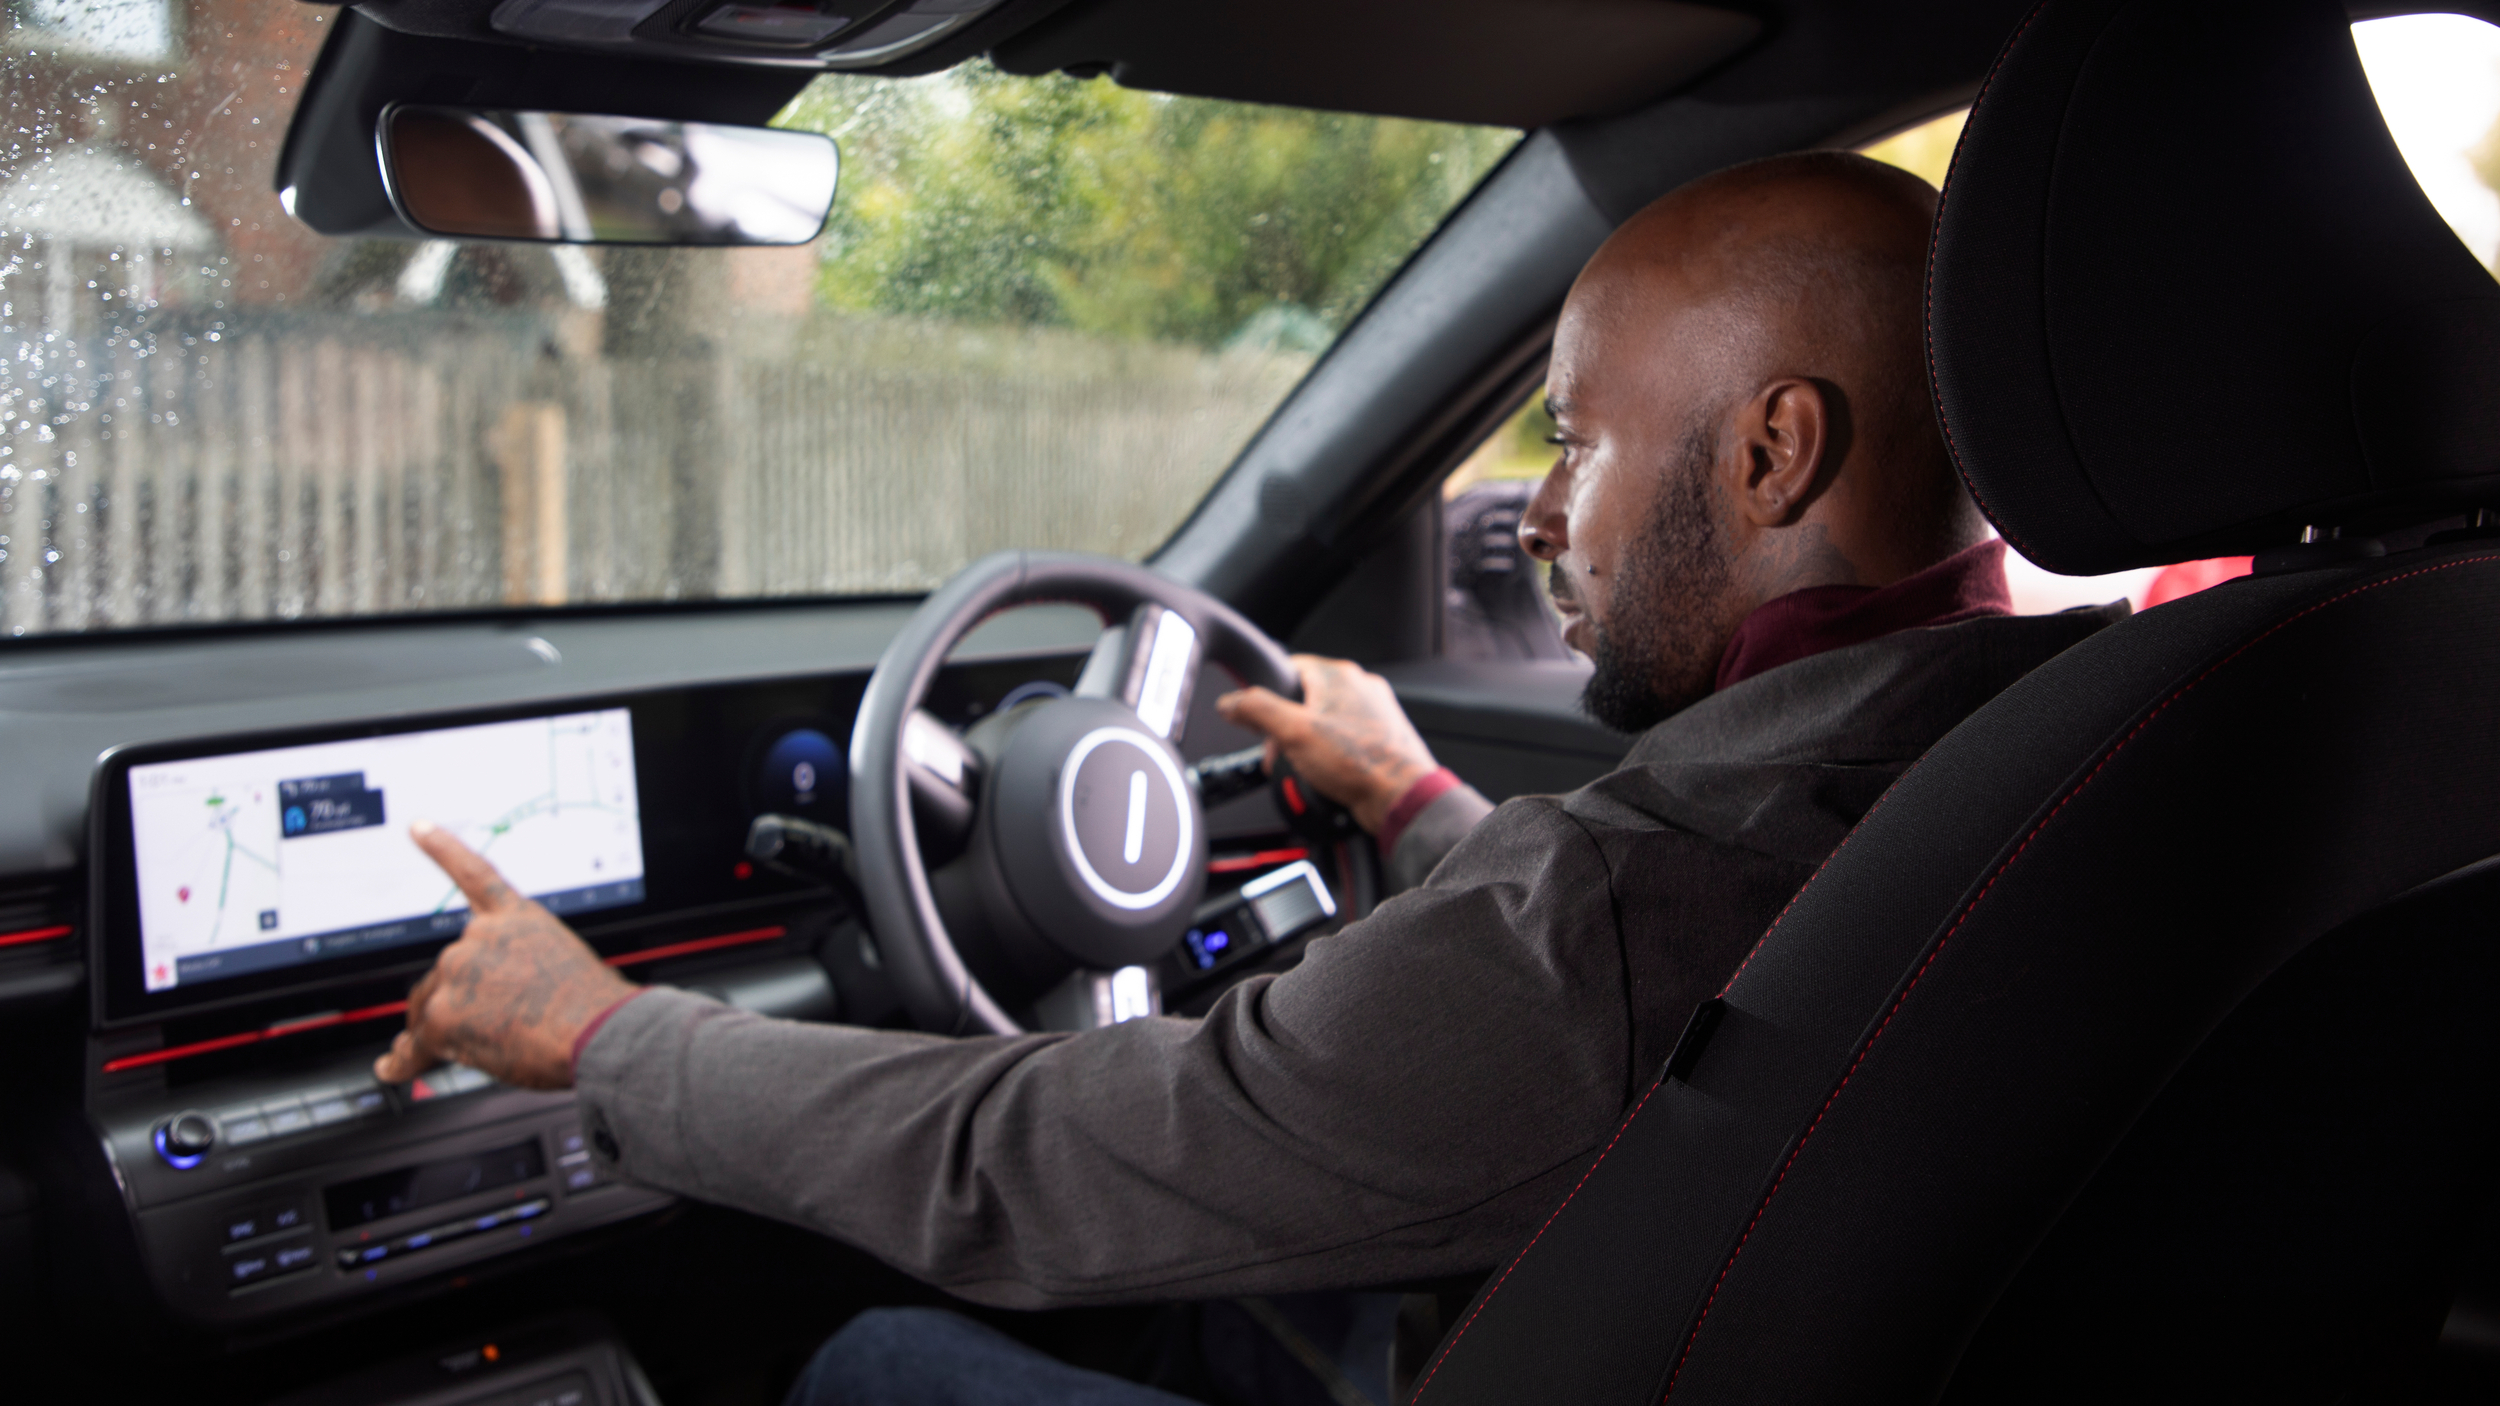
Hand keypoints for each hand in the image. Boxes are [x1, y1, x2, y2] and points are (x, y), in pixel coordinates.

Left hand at [373, 820, 638, 1090]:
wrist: (599, 1029)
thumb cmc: (595, 1006)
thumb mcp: (563, 963)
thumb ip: (520, 968)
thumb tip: (487, 1009)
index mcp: (516, 917)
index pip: (473, 873)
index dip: (441, 847)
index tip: (418, 826)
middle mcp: (479, 937)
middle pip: (445, 973)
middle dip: (458, 1002)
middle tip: (496, 1027)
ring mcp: (458, 973)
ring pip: (432, 1011)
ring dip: (450, 1034)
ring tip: (498, 1049)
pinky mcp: (445, 1015)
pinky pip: (413, 1042)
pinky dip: (400, 1061)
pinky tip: (389, 1066)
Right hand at [1215, 655, 1439, 834]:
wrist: (1401, 797)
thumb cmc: (1359, 763)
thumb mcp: (1294, 733)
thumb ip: (1257, 710)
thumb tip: (1231, 701)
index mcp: (1338, 675)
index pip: (1288, 667)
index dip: (1267, 693)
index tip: (1256, 718)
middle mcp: (1359, 686)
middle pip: (1304, 697)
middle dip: (1285, 727)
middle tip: (1279, 752)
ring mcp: (1372, 712)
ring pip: (1322, 720)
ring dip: (1305, 743)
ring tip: (1302, 766)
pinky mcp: (1379, 736)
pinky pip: (1341, 738)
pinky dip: (1328, 754)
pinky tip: (1325, 774)